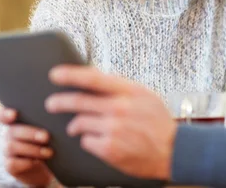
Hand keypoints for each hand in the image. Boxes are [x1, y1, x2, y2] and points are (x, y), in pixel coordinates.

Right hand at [0, 106, 55, 186]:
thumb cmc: (48, 141)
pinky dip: (26, 163)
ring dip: (33, 149)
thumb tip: (53, 115)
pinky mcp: (9, 165)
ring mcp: (7, 150)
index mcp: (16, 121)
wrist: (46, 166)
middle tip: (46, 137)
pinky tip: (37, 162)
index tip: (14, 114)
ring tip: (49, 152)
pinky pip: (12, 163)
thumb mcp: (48, 129)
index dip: (4, 113)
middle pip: (12, 130)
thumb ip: (45, 121)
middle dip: (30, 133)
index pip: (0, 114)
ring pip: (12, 147)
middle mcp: (9, 134)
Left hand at [45, 65, 176, 180]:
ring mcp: (113, 129)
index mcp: (129, 91)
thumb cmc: (158, 122)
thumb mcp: (145, 95)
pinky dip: (88, 141)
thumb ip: (120, 87)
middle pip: (79, 101)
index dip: (70, 75)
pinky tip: (97, 141)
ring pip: (79, 123)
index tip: (55, 74)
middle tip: (51, 103)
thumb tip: (94, 76)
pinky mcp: (109, 149)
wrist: (174, 151)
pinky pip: (86, 142)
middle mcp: (120, 108)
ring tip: (75, 127)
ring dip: (75, 125)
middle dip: (60, 102)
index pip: (93, 79)